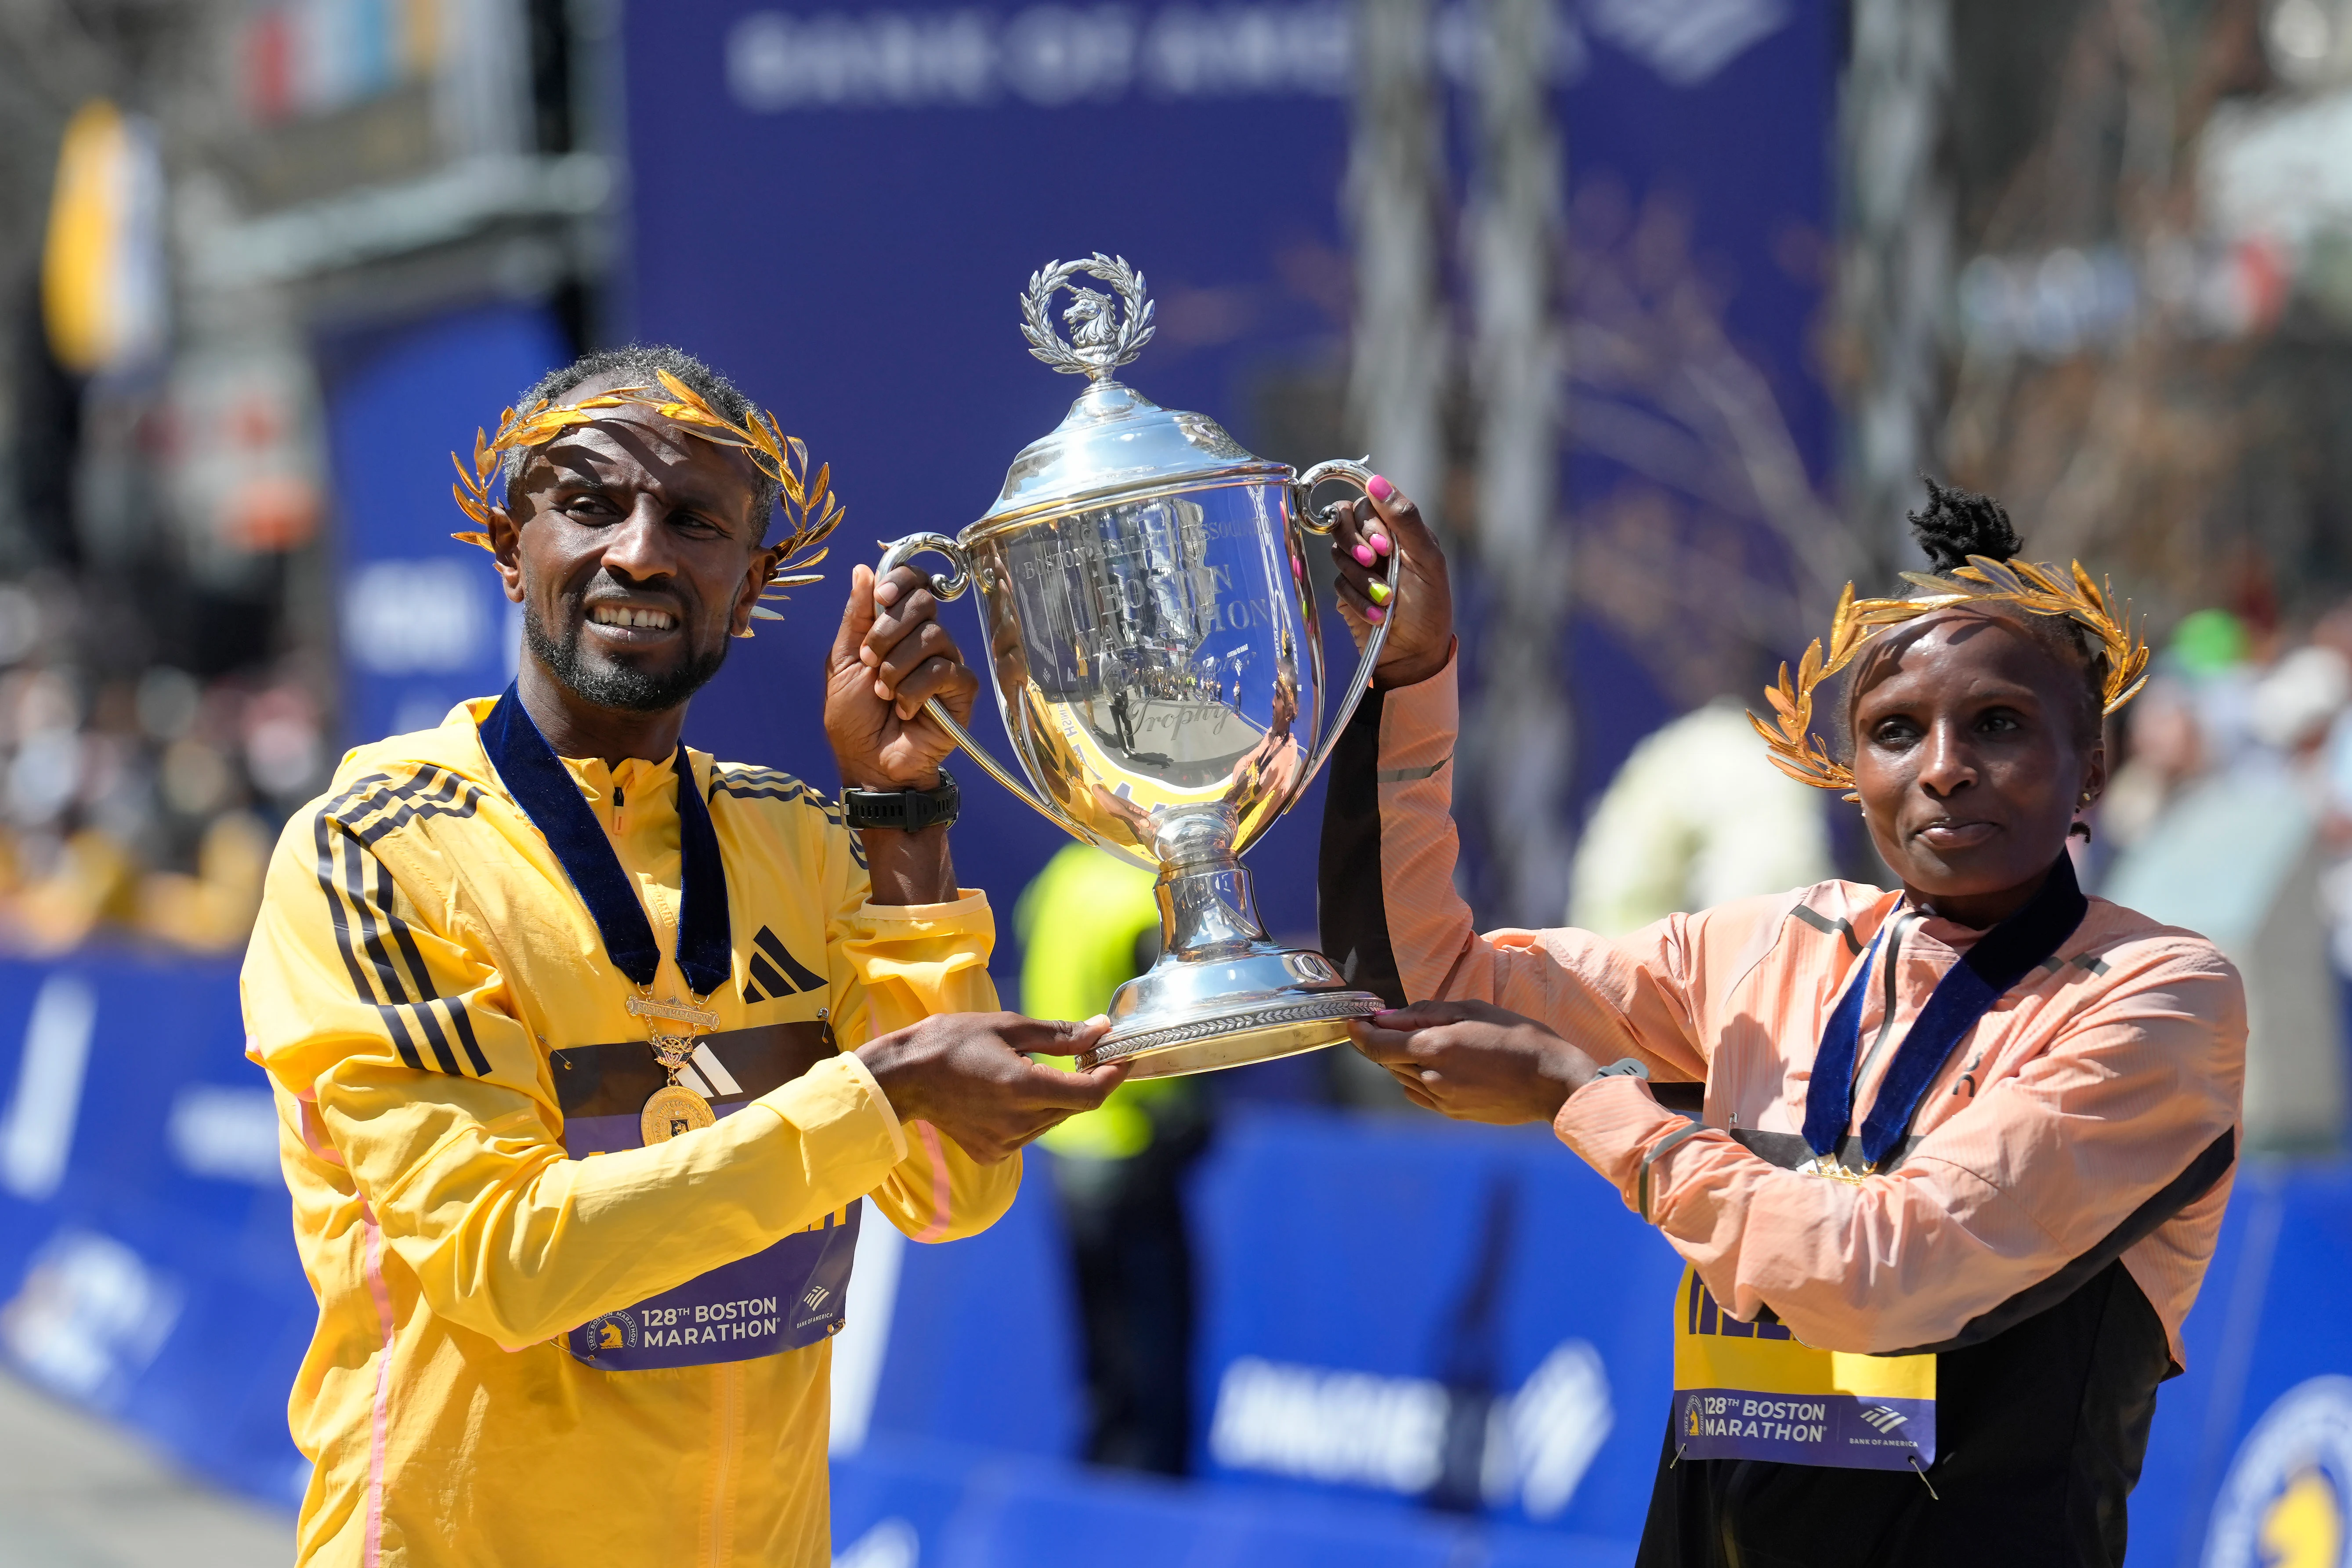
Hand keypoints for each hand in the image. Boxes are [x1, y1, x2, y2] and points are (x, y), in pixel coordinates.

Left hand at [825, 563, 980, 790]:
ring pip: (932, 636)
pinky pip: (943, 670)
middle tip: (871, 662)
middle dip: (888, 632)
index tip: (881, 596)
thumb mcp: (843, 661)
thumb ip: (855, 617)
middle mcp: (927, 640)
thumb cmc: (853, 718)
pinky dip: (914, 691)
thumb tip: (863, 569)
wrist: (868, 763)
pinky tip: (905, 710)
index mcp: (898, 627)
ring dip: (896, 668)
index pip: (914, 583)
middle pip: (924, 603)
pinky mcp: (962, 689)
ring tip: (884, 694)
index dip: (901, 581)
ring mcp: (947, 663)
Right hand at [856, 1012, 1129, 1163]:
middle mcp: (1017, 1123)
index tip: (1122, 1055)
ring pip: (1054, 1119)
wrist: (902, 1078)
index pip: (1090, 1094)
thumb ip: (1060, 1034)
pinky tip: (1010, 1090)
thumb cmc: (951, 1042)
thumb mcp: (1008, 1026)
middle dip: (1086, 1079)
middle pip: (1075, 1106)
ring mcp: (1004, 1143)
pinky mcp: (992, 1153)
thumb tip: (1102, 1030)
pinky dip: (1033, 1111)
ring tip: (1037, 1066)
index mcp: (1022, 1089)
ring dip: (1059, 1094)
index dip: (1113, 1075)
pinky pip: (1030, 1131)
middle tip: (1085, 1051)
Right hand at [1326, 478, 1453, 688]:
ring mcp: (1358, 565)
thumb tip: (1376, 481)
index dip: (1370, 519)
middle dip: (1358, 544)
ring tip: (1387, 599)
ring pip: (1338, 552)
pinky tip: (1379, 615)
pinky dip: (1359, 600)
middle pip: (1344, 520)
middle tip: (1376, 563)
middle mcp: (1376, 541)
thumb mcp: (1426, 560)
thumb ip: (1404, 519)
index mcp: (1399, 528)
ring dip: (1363, 579)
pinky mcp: (1346, 589)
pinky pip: (1338, 583)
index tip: (1384, 544)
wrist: (1415, 654)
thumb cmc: (1429, 606)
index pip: (1369, 501)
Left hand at [1348, 999, 1597, 1123]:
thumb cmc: (1517, 1036)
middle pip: (1386, 1061)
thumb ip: (1425, 1012)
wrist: (1551, 1081)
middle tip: (1390, 1023)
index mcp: (1432, 1048)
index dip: (1359, 1032)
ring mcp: (1441, 1100)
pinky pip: (1420, 1094)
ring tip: (1423, 1041)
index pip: (1376, 1045)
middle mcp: (1430, 1077)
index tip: (1354, 1020)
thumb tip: (1388, 1017)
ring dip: (1401, 1059)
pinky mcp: (1453, 1113)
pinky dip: (1417, 1078)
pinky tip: (1437, 1065)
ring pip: (1402, 1077)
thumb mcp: (1472, 1009)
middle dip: (1383, 1041)